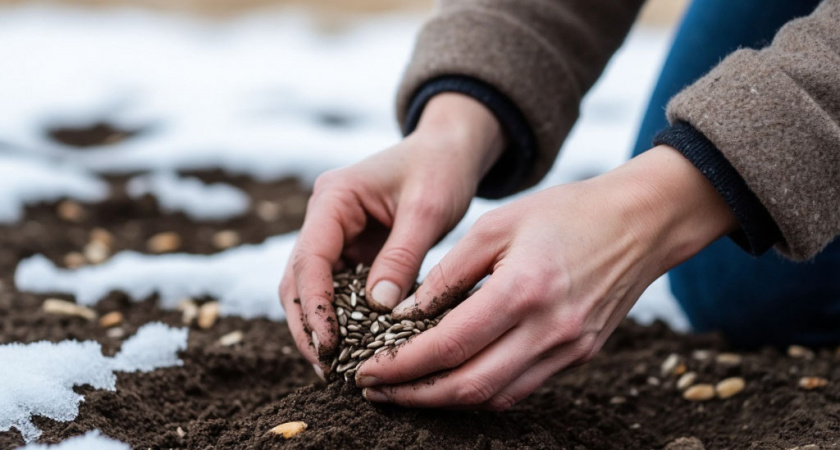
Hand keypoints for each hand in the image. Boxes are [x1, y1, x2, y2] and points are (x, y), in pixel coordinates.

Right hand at [279, 93, 504, 374]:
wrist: (449, 150)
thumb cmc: (440, 169)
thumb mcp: (427, 209)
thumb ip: (402, 256)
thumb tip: (378, 308)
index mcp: (334, 198)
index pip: (310, 259)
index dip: (315, 305)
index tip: (329, 344)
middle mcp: (324, 218)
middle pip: (299, 280)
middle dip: (309, 325)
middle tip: (328, 368)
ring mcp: (334, 235)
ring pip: (311, 289)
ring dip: (320, 326)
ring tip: (337, 368)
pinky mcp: (351, 250)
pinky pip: (337, 289)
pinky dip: (342, 318)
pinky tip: (355, 348)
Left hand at [355, 145, 736, 408]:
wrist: (639, 222)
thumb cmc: (566, 213)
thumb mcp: (497, 225)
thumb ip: (449, 272)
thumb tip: (405, 314)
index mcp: (523, 290)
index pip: (449, 346)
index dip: (401, 366)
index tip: (367, 370)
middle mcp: (549, 329)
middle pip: (469, 386)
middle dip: (414, 395)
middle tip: (375, 391)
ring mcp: (569, 349)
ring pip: (495, 397)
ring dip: (444, 401)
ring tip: (405, 391)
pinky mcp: (579, 355)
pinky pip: (521, 389)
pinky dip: (481, 393)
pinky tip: (452, 381)